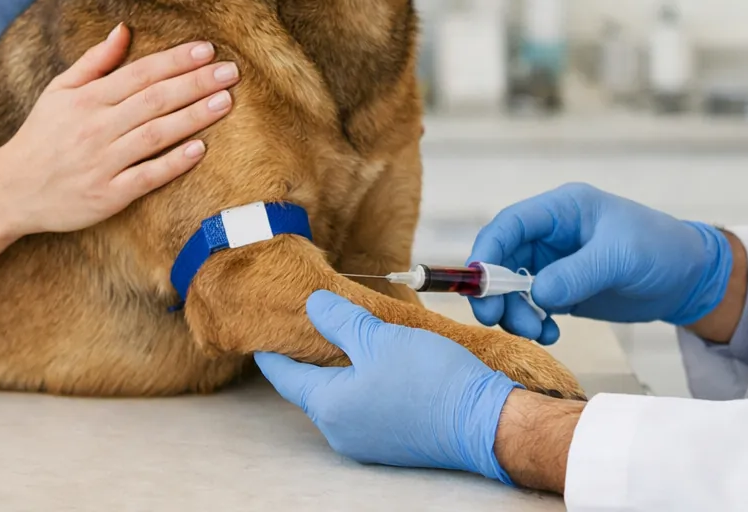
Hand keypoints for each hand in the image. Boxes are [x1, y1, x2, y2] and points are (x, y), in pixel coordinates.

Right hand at [0, 23, 236, 235]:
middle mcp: (95, 128)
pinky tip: (200, 149)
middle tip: (232, 72)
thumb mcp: (59, 91)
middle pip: (154, 101)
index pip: (139, 74)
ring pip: (155, 135)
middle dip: (195, 83)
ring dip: (193, 117)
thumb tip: (125, 28)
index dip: (175, 61)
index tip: (207, 50)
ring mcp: (101, 163)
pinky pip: (146, 177)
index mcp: (86, 100)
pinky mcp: (106, 196)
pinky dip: (172, 163)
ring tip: (226, 101)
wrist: (10, 190)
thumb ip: (94, 61)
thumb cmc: (42, 135)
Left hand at [254, 291, 520, 484]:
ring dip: (340, 372)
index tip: (261, 336)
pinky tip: (379, 366)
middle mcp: (341, 431)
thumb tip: (312, 304)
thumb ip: (341, 321)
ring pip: (341, 399)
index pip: (285, 377)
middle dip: (309, 359)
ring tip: (346, 342)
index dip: (272, 352)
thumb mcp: (380, 338)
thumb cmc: (431, 379)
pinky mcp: (393, 444)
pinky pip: (365, 410)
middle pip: (312, 389)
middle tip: (307, 330)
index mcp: (329, 406)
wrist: (485, 422)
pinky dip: (363, 386)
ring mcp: (367, 442)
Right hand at [468, 183, 732, 342]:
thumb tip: (537, 295)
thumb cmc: (660, 250)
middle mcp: (552, 233)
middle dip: (496, 291)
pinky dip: (533, 322)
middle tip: (498, 321)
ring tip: (538, 332)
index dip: (487, 252)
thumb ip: (577, 273)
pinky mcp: (562, 288)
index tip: (479, 287)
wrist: (689, 279)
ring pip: (513, 286)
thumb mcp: (620, 257)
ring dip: (515, 312)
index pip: (510, 224)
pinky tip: (552, 334)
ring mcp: (555, 262)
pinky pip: (532, 305)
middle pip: (503, 258)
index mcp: (562, 209)